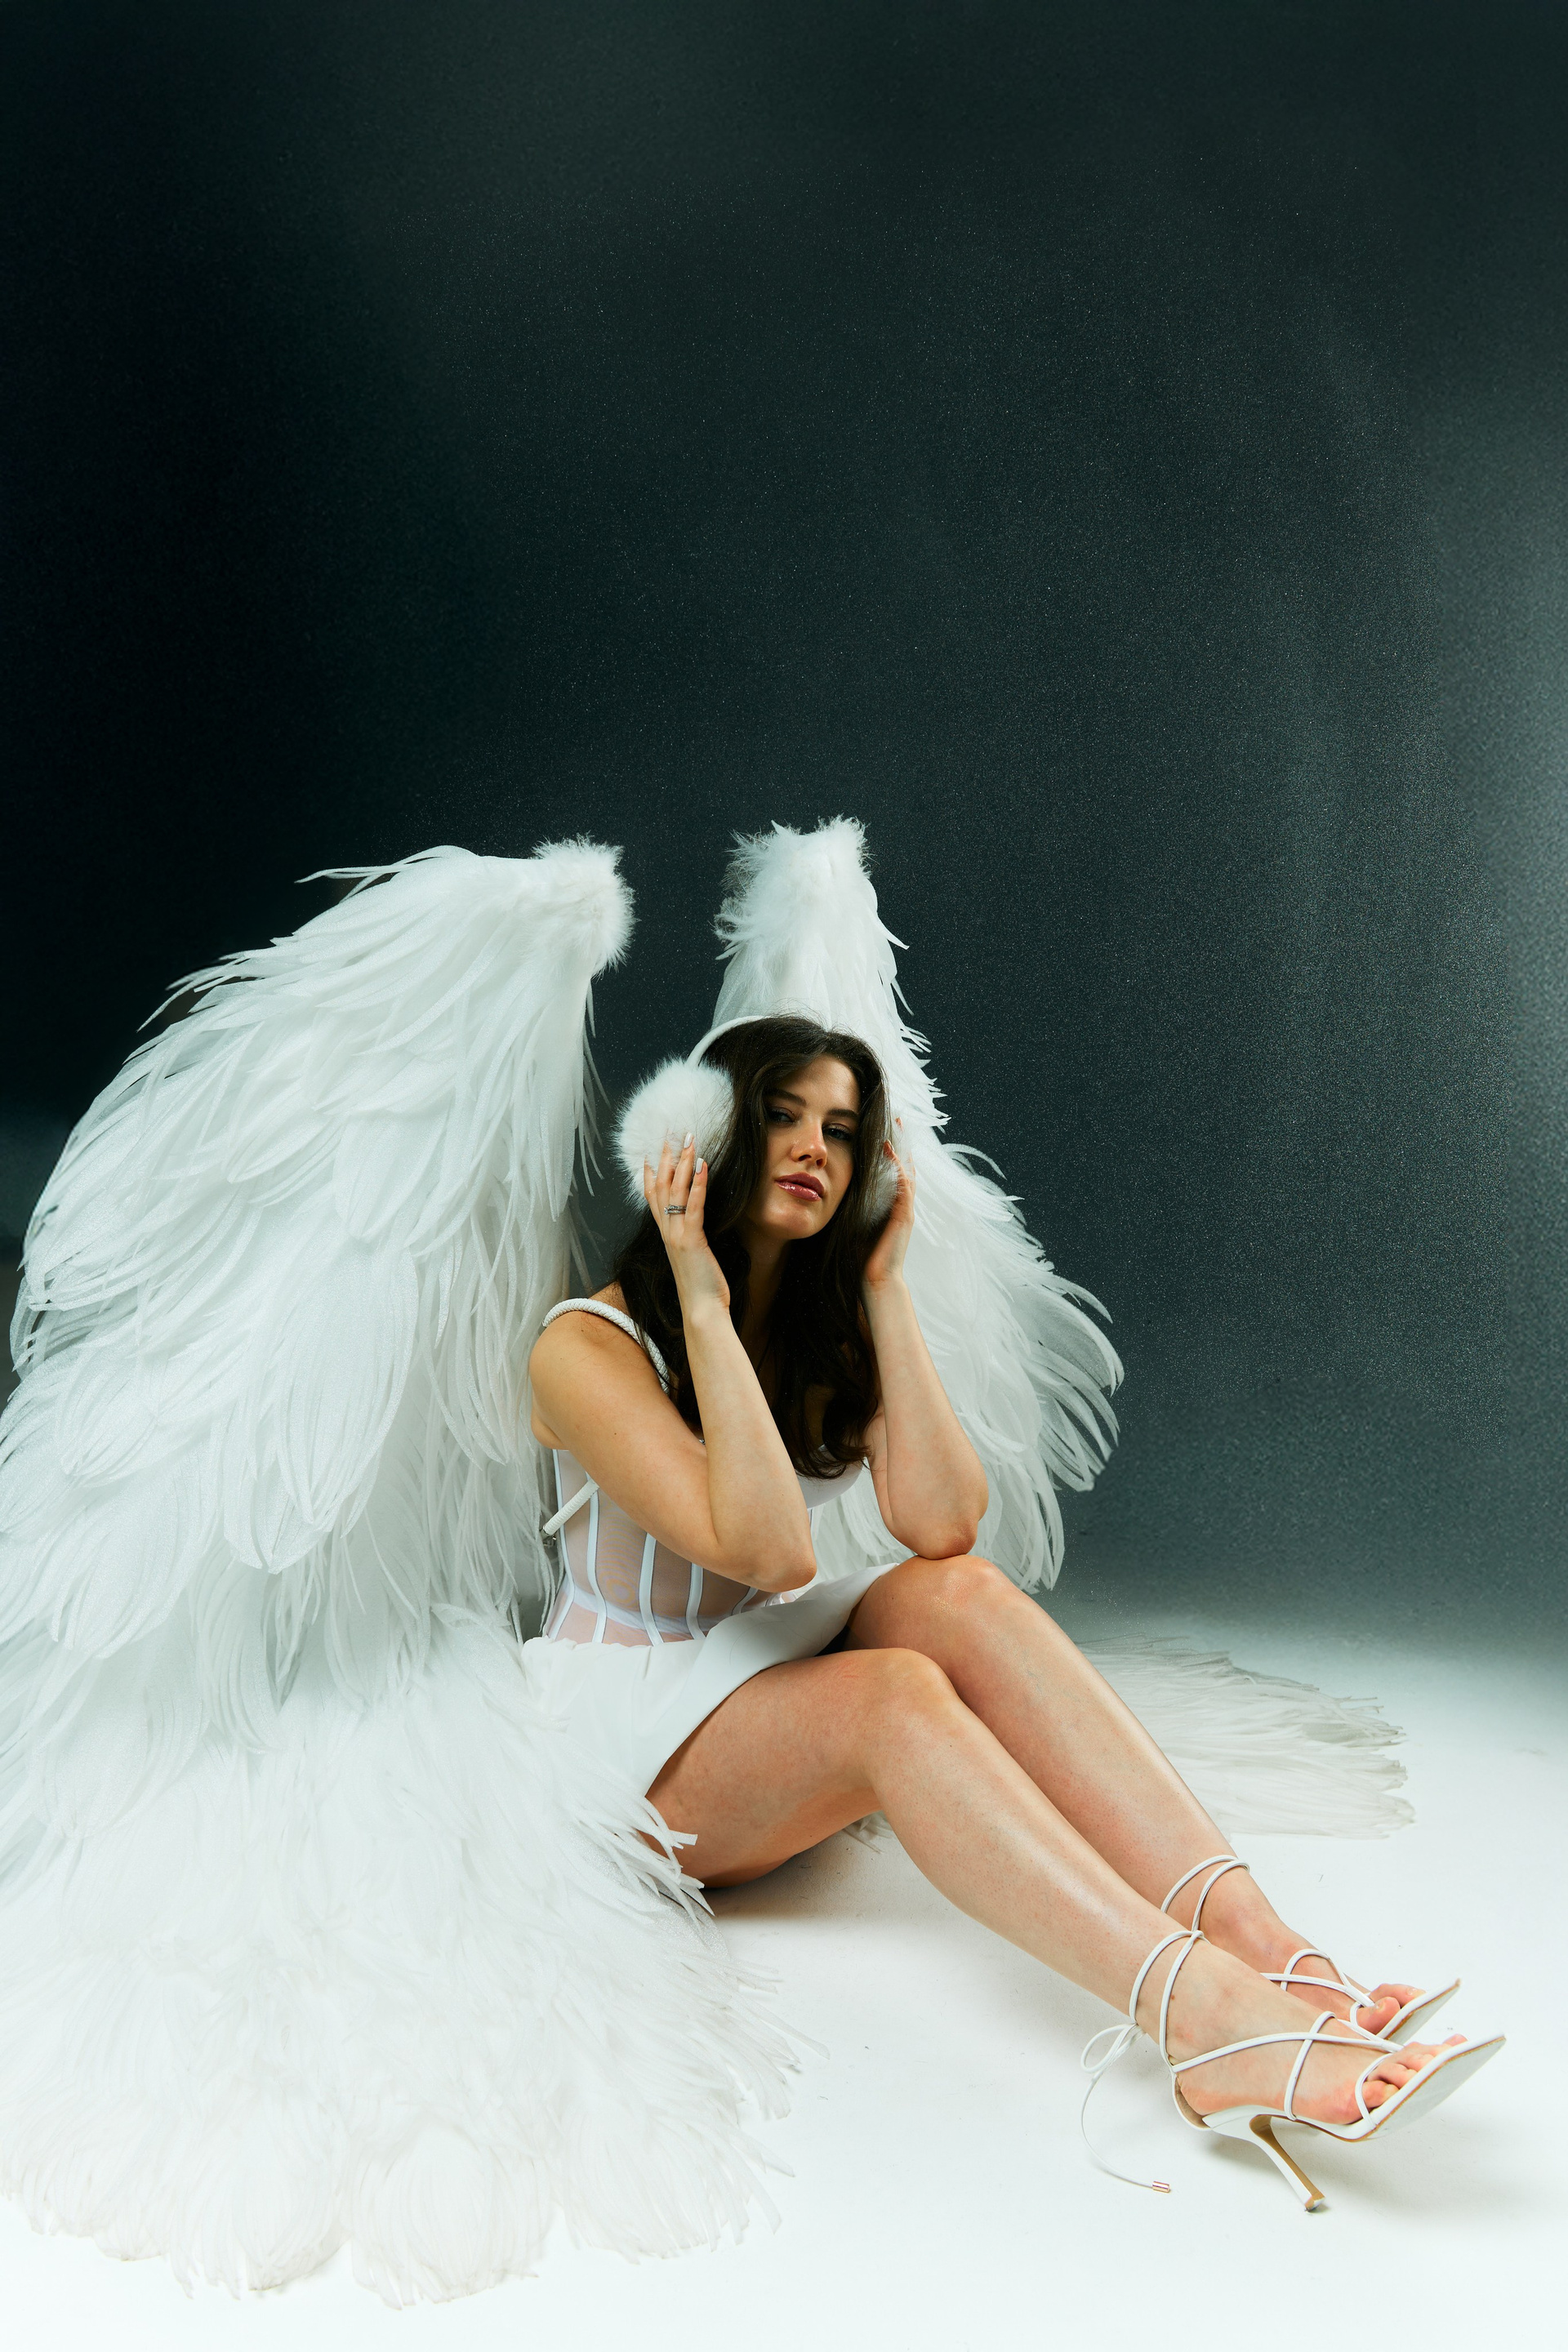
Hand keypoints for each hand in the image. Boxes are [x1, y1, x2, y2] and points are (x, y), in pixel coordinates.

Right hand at [645, 1135, 729, 1315]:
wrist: (701, 1311)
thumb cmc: (702, 1289)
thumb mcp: (693, 1259)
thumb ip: (691, 1242)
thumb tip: (696, 1231)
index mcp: (667, 1236)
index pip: (653, 1200)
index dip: (651, 1176)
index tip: (652, 1156)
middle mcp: (667, 1232)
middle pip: (662, 1188)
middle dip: (667, 1159)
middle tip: (671, 1135)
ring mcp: (677, 1236)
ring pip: (676, 1192)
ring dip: (683, 1164)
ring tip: (689, 1141)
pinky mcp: (692, 1241)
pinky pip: (694, 1207)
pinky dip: (699, 1185)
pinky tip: (704, 1166)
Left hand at [863, 1128, 913, 1292]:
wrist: (872, 1282)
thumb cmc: (858, 1257)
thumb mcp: (850, 1223)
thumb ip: (847, 1206)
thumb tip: (826, 1188)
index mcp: (888, 1206)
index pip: (890, 1172)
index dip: (888, 1151)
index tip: (880, 1128)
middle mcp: (900, 1205)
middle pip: (903, 1166)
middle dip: (899, 1142)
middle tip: (895, 1117)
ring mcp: (905, 1211)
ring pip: (906, 1171)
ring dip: (901, 1147)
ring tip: (896, 1125)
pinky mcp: (904, 1217)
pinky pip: (903, 1186)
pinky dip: (898, 1167)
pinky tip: (890, 1151)